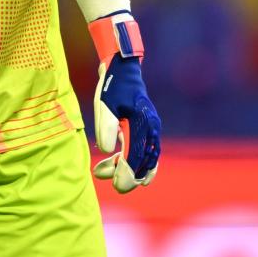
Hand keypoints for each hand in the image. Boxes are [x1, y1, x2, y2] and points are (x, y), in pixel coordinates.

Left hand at [89, 13, 160, 193]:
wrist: (123, 69)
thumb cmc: (112, 87)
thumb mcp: (104, 105)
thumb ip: (106, 128)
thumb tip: (107, 151)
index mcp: (142, 123)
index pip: (136, 155)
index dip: (127, 172)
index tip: (118, 185)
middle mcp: (152, 127)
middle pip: (145, 160)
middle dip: (131, 176)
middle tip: (116, 187)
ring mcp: (152, 128)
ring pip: (147, 157)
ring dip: (131, 169)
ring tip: (112, 177)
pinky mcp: (148, 127)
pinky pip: (148, 151)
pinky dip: (140, 163)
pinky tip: (127, 170)